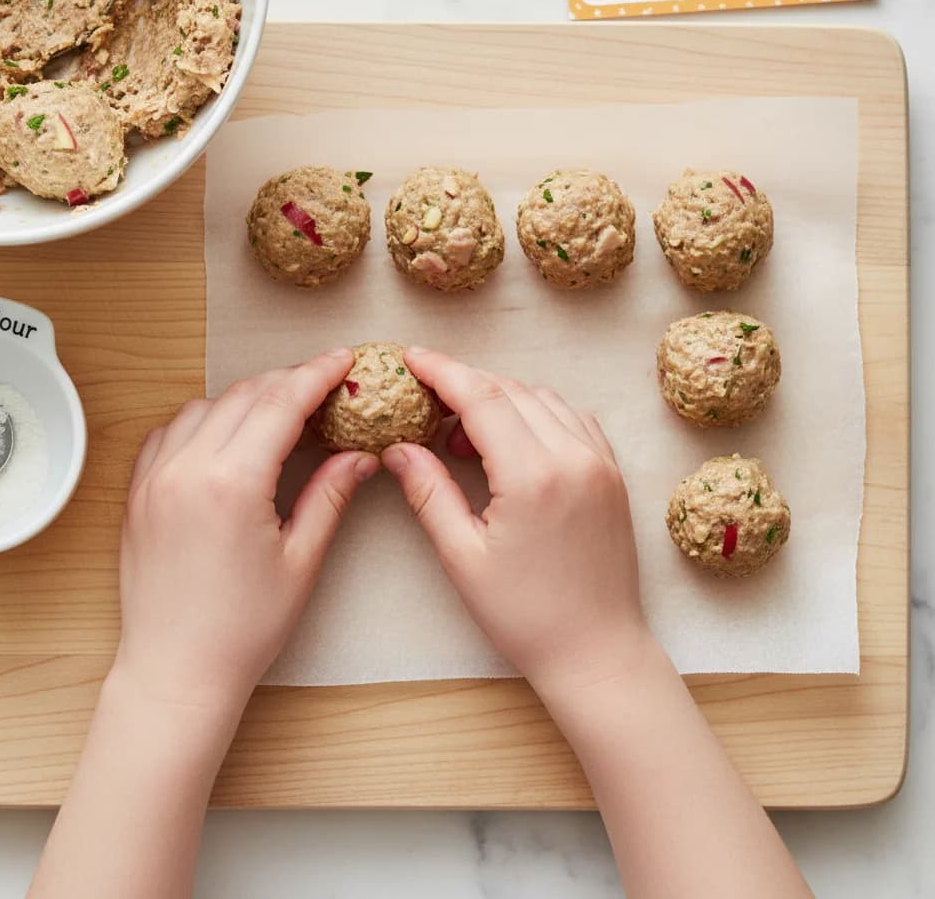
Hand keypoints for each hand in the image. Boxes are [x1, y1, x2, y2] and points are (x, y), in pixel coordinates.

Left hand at [112, 349, 378, 718]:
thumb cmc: (241, 629)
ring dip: (246, 399)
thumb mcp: (301, 561)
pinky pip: (167, 432)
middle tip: (324, 388)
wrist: (176, 671)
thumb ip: (330, 496)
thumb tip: (360, 455)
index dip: (317, 375)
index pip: (281, 403)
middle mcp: (186, 469)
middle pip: (245, 395)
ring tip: (280, 414)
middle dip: (289, 382)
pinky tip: (225, 436)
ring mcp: (153, 479)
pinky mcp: (136, 494)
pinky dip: (201, 420)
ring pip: (205, 406)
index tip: (343, 361)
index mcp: (232, 484)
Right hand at [382, 348, 646, 693]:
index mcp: (533, 475)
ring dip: (501, 398)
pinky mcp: (613, 475)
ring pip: (543, 399)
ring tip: (463, 432)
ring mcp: (600, 462)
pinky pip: (573, 419)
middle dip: (465, 383)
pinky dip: (538, 413)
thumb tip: (398, 449)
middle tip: (426, 399)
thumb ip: (428, 492)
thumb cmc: (526, 616)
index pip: (481, 397)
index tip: (411, 358)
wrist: (598, 652)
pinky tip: (513, 439)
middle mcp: (573, 456)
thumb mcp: (462, 558)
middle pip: (510, 390)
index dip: (442, 370)